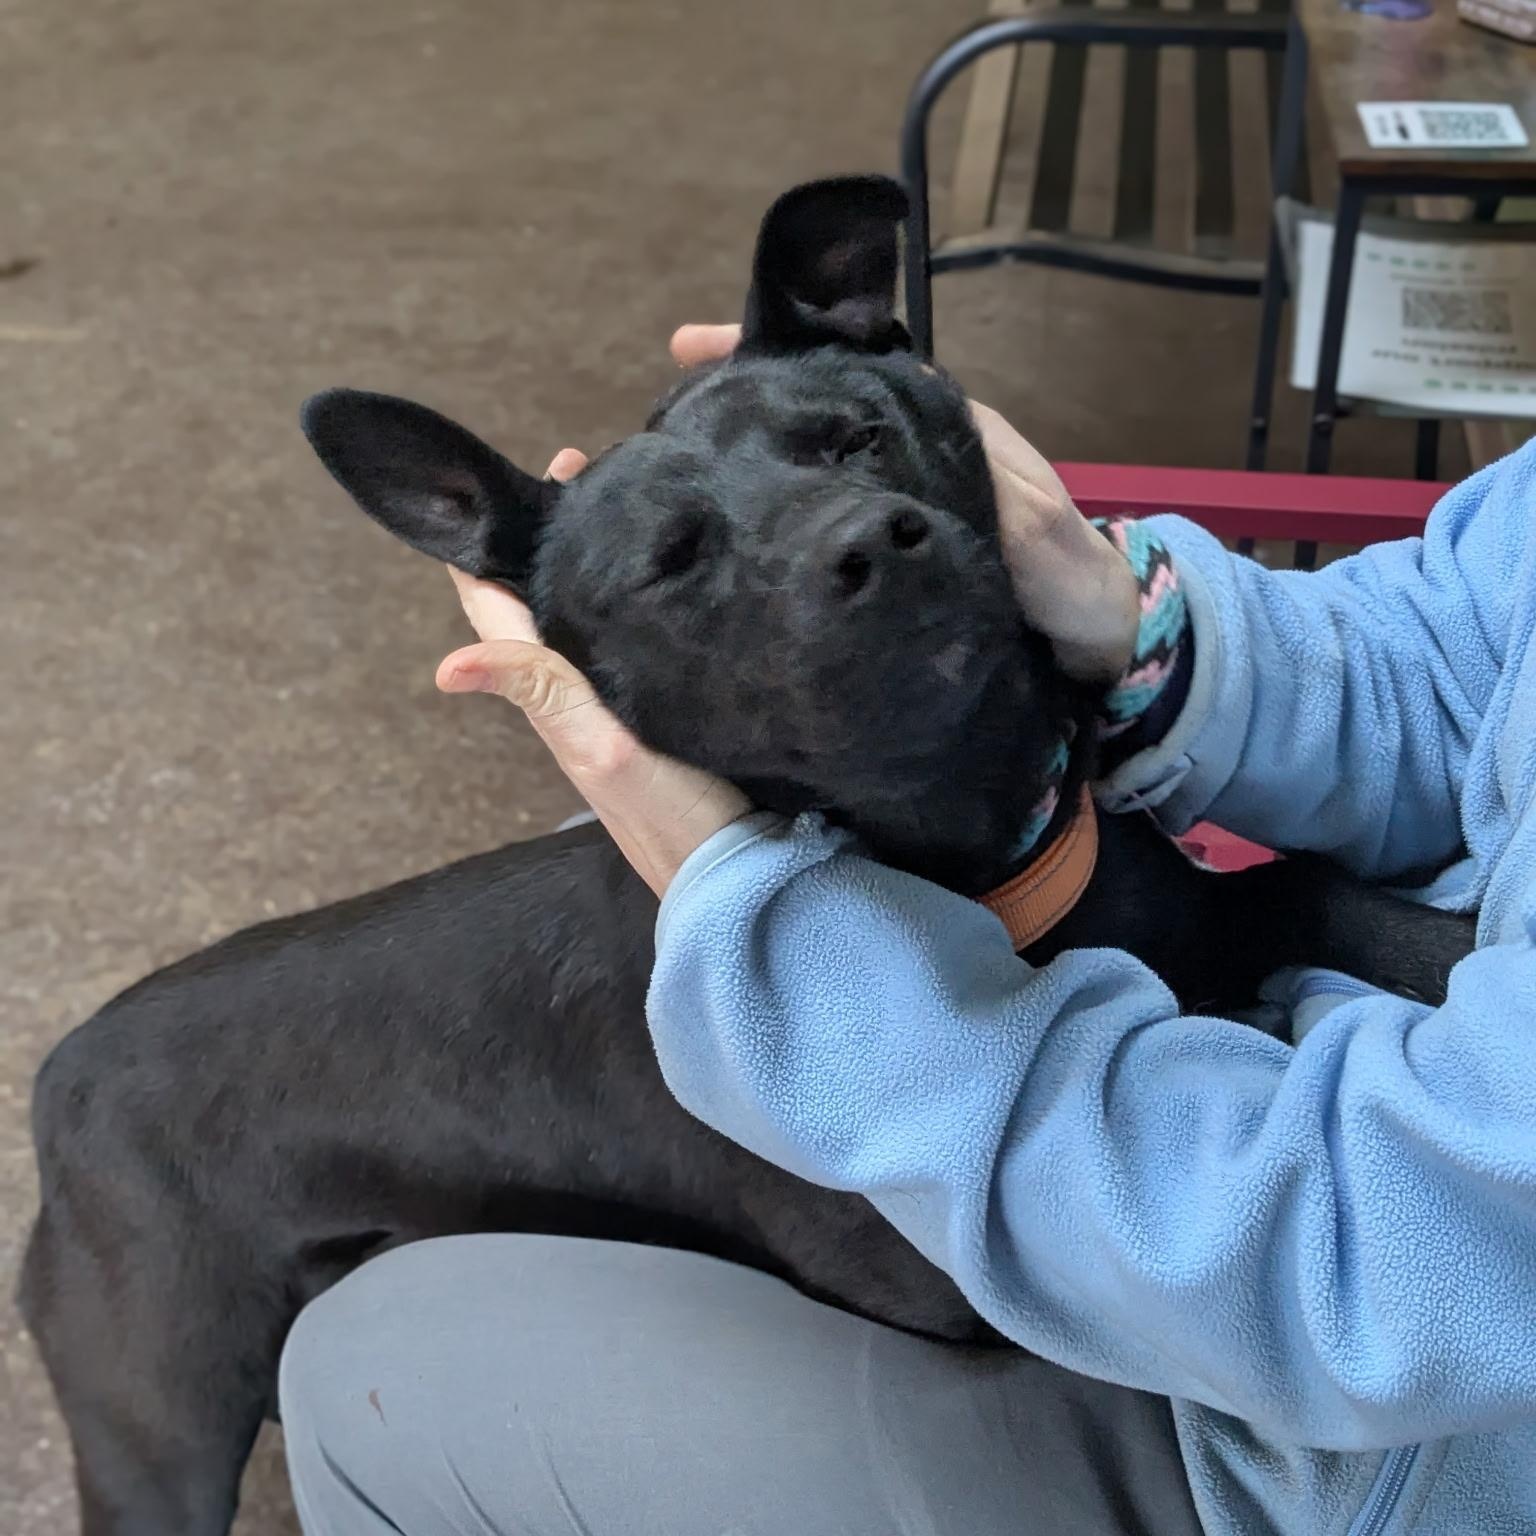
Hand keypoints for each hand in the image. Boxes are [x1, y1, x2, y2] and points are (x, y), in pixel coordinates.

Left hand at [436, 447, 749, 896]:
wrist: (743, 876)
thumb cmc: (674, 817)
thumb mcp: (604, 748)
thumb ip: (541, 693)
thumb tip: (446, 665)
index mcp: (555, 695)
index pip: (501, 605)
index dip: (498, 538)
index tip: (548, 467)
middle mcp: (581, 694)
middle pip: (547, 600)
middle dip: (558, 532)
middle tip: (600, 470)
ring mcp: (624, 705)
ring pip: (592, 617)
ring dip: (599, 562)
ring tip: (631, 510)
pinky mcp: (668, 715)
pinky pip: (637, 642)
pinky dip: (642, 599)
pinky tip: (674, 582)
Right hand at [669, 325, 1138, 683]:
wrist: (1097, 650)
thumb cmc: (1071, 583)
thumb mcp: (1036, 525)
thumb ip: (985, 482)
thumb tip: (906, 433)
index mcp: (938, 428)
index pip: (845, 366)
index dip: (774, 351)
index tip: (691, 347)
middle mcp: (904, 458)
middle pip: (812, 411)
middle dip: (741, 401)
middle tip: (662, 407)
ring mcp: (888, 512)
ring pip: (806, 468)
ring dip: (748, 461)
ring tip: (677, 465)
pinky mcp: (882, 566)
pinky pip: (816, 528)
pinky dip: (772, 521)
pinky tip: (730, 539)